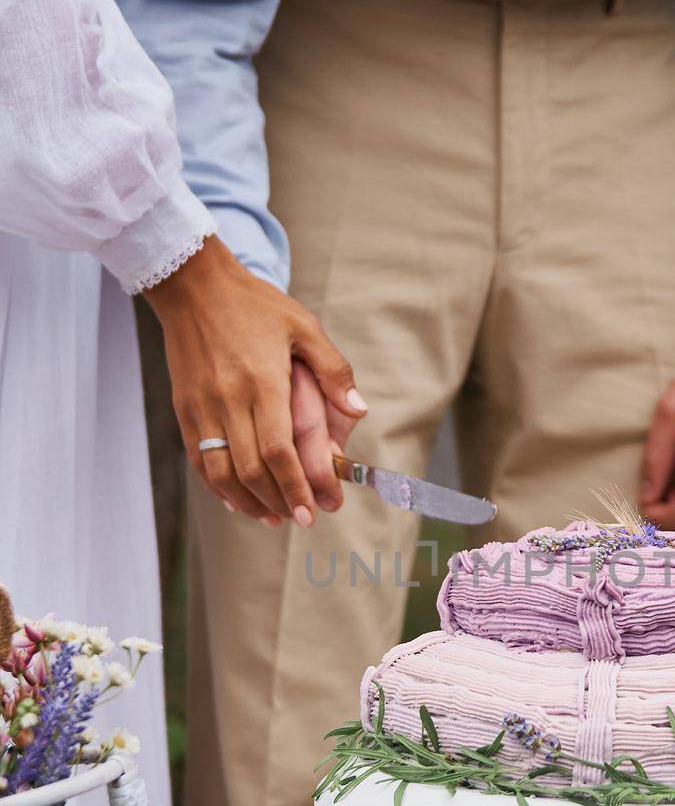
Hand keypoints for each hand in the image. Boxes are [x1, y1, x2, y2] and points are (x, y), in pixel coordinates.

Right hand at [143, 236, 366, 524]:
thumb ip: (334, 370)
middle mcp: (229, 400)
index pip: (278, 451)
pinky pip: (199, 458)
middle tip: (299, 520)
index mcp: (263, 383)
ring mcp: (202, 407)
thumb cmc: (255, 305)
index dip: (296, 487)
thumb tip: (359, 410)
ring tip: (272, 518)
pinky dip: (217, 486)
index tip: (313, 511)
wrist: (192, 285)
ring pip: (221, 472)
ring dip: (247, 502)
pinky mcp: (184, 408)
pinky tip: (237, 499)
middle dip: (278, 502)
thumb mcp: (303, 326)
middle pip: (251, 470)